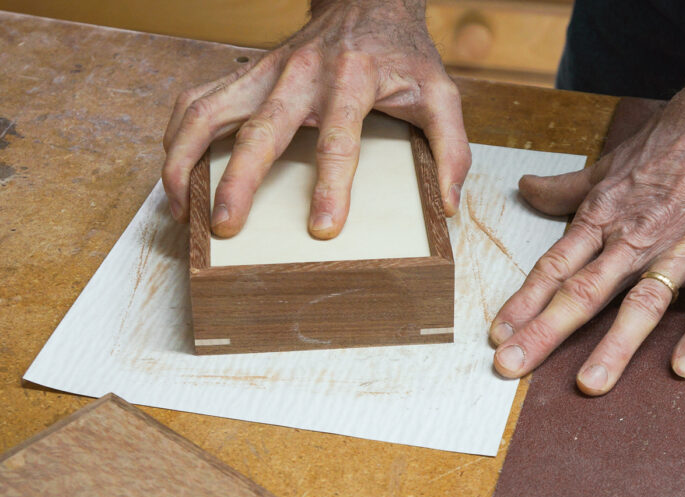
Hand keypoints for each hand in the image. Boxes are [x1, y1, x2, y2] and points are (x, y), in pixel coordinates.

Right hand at [162, 0, 469, 238]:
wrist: (367, 2)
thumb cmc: (401, 53)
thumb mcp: (440, 92)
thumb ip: (450, 147)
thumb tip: (446, 204)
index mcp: (351, 81)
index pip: (337, 140)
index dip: (330, 186)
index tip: (322, 229)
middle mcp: (299, 75)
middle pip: (258, 131)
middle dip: (238, 182)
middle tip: (225, 227)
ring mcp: (265, 72)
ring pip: (208, 111)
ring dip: (186, 159)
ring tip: (182, 207)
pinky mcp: (247, 72)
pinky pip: (197, 98)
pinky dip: (177, 134)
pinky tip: (177, 167)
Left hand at [489, 81, 684, 394]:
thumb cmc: (659, 151)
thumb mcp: (604, 170)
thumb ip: (563, 189)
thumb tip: (524, 188)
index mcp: (600, 221)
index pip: (552, 268)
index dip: (522, 302)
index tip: (496, 334)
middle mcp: (631, 241)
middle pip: (582, 292)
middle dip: (544, 332)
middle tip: (511, 366)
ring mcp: (675, 251)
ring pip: (641, 302)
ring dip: (614, 345)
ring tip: (589, 383)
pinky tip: (681, 367)